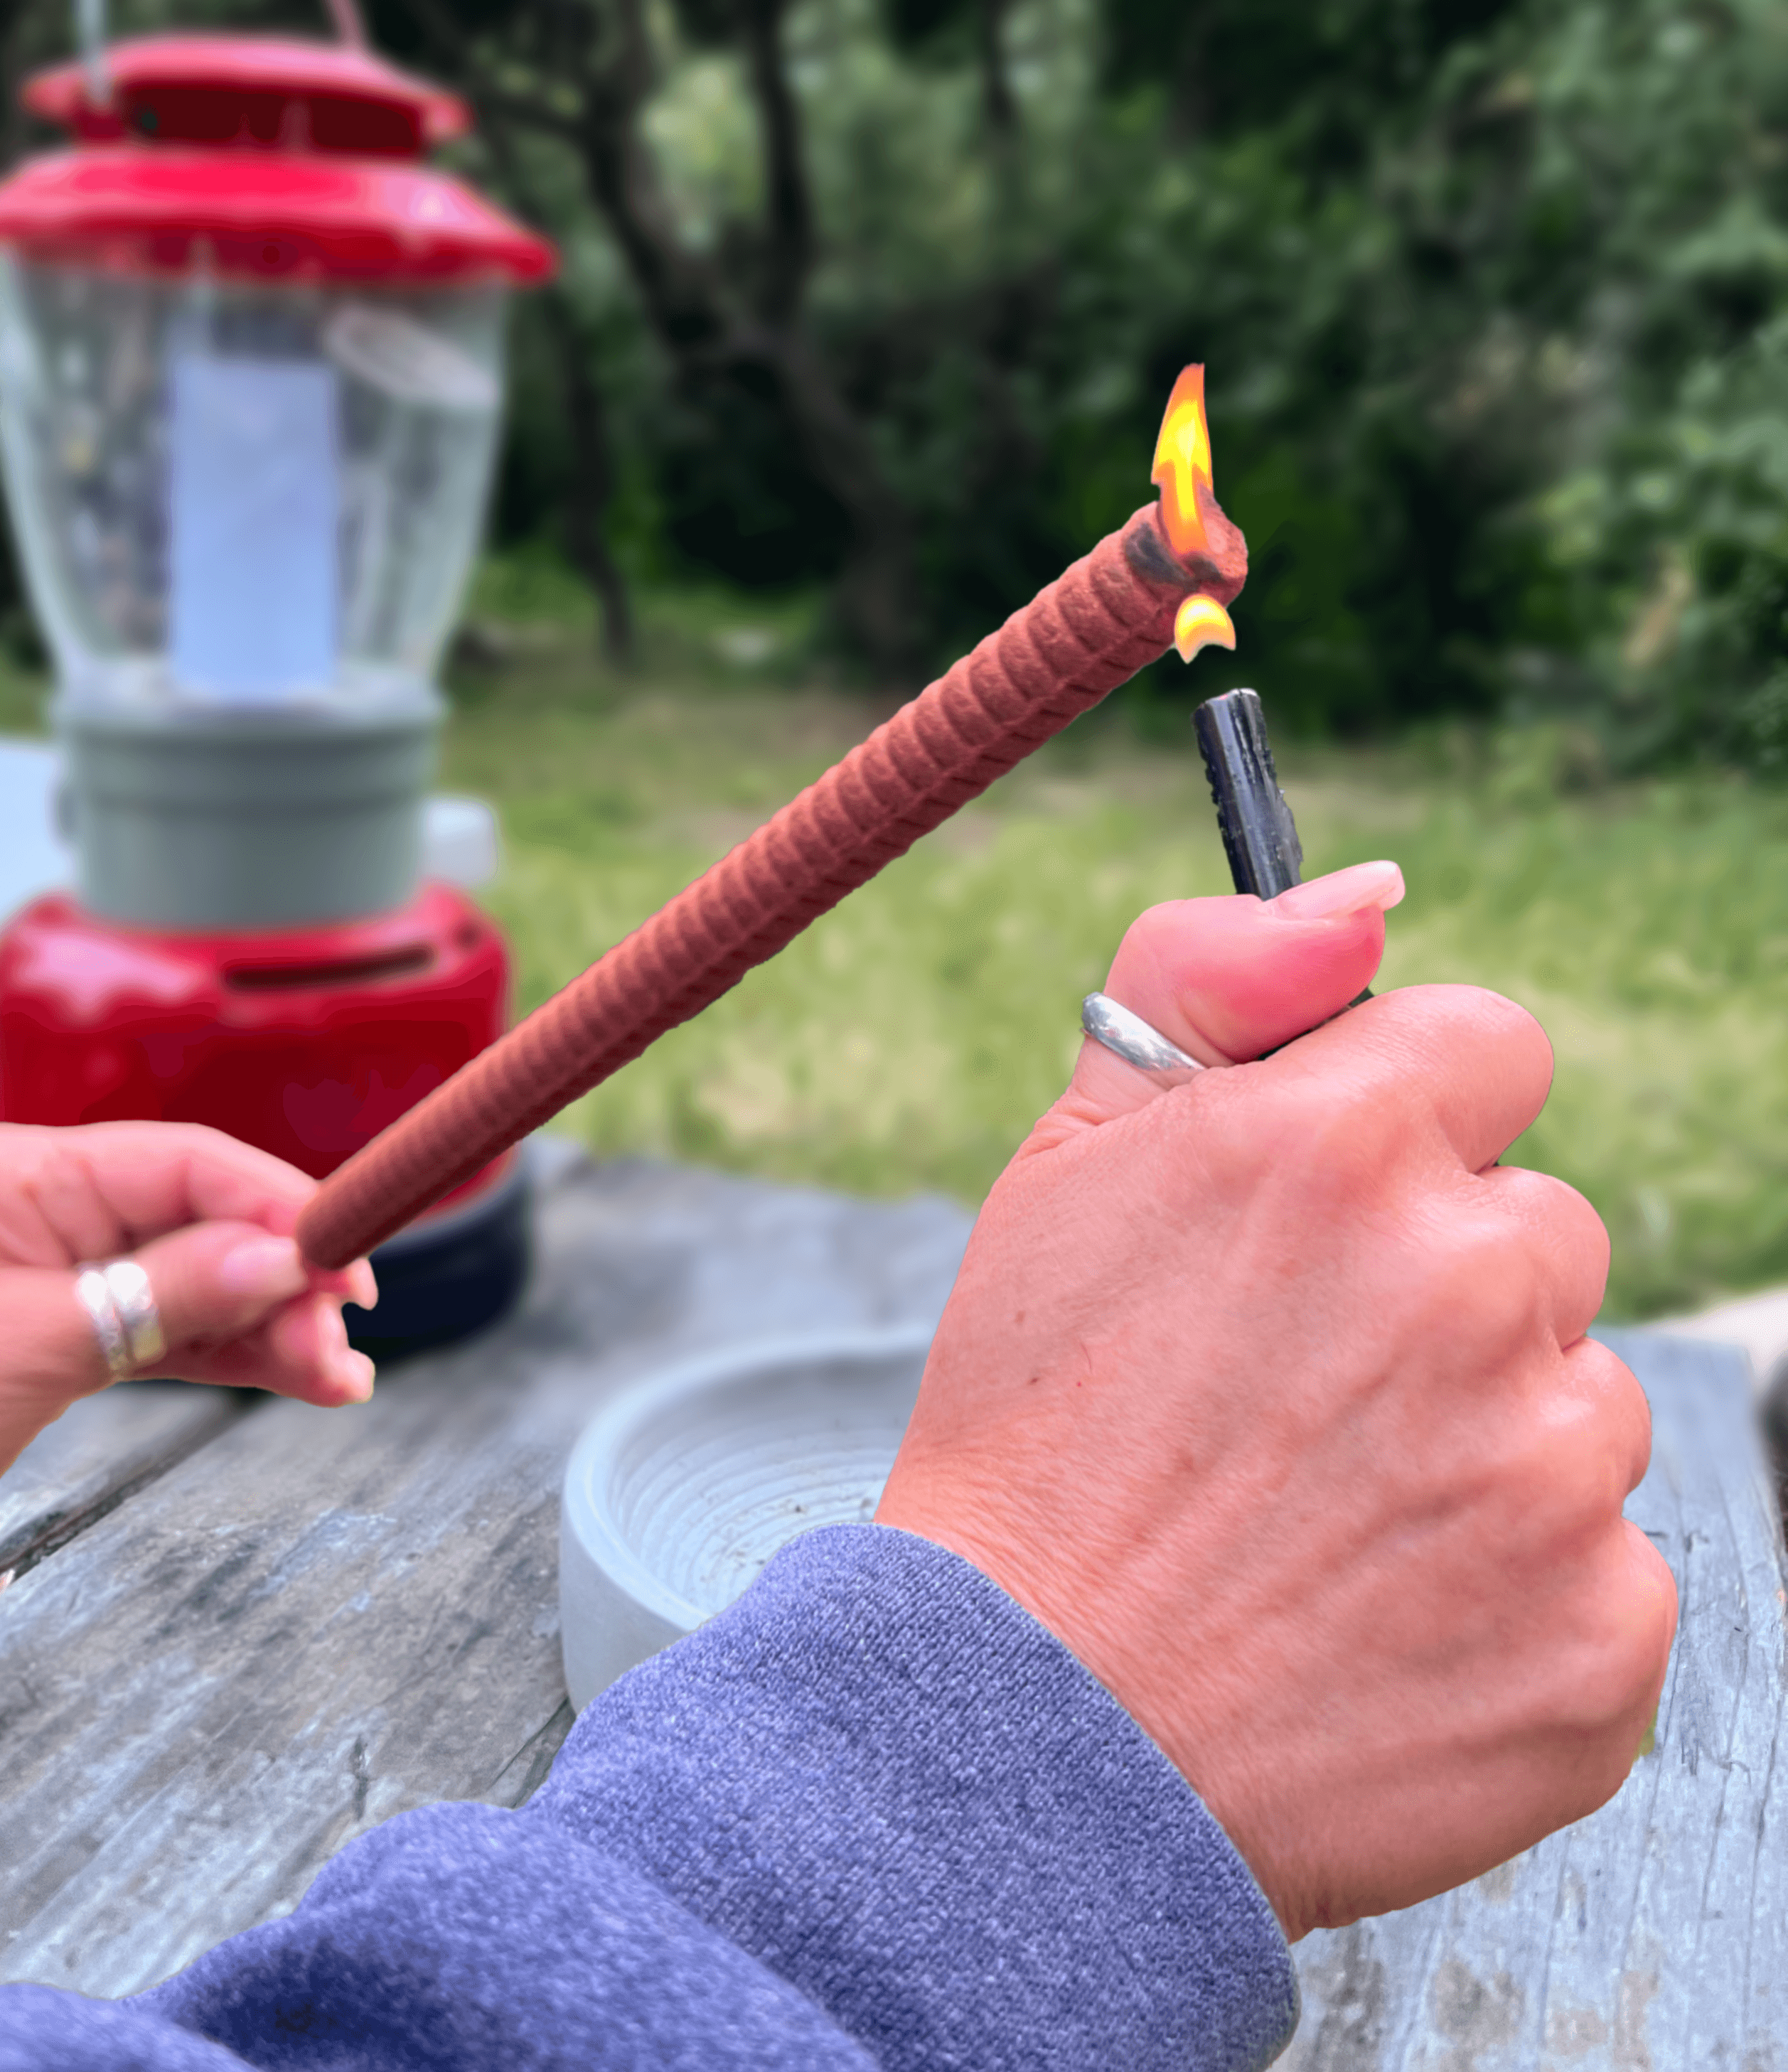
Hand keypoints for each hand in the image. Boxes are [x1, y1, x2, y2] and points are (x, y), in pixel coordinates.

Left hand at [0, 1122, 378, 1540]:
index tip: (341, 1256)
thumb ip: (164, 1292)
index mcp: (31, 1175)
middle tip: (343, 1341)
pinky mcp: (72, 1333)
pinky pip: (175, 1329)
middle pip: (206, 1223)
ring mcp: (66, 1272)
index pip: (185, 1163)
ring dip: (274, 1325)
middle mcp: (56, 1210)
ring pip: (201, 1282)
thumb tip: (281, 1259)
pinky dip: (234, 1353)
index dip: (275, 1205)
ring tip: (340, 1376)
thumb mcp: (34, 1341)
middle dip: (285, 1279)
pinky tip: (297, 1376)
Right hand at [876, 863, 1675, 1939]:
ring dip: (1488, 1441)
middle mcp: (1467, 1280)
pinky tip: (1384, 1623)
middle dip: (1445, 1287)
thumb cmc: (1037, 1438)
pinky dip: (1517, 1594)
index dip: (1409, 1120)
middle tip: (1300, 1395)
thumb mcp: (1065, 1163)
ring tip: (1329, 1521)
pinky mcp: (1604, 1634)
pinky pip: (1610, 1563)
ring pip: (1582, 1396)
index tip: (1337, 1208)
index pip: (1494, 1043)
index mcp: (1338, 1141)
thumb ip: (1210, 976)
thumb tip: (1372, 897)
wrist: (1029, 1742)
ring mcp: (1551, 1467)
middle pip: (1543, 1227)